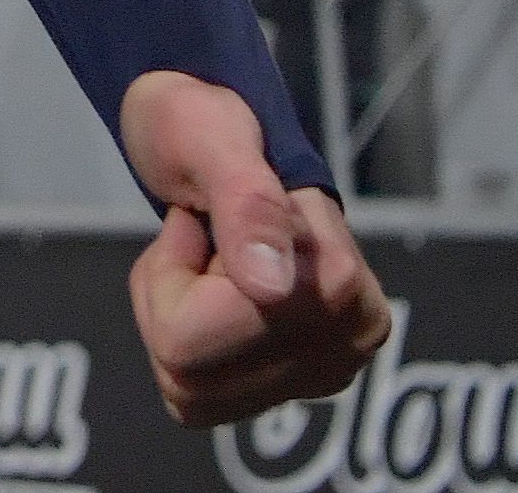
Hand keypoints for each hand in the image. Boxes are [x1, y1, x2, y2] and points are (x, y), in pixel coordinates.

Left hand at [122, 71, 388, 427]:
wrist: (206, 130)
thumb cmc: (204, 124)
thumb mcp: (211, 141)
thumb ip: (248, 207)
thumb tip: (274, 290)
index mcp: (343, 289)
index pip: (201, 338)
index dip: (176, 270)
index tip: (202, 218)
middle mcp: (349, 341)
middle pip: (191, 375)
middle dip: (168, 294)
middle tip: (197, 234)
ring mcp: (324, 368)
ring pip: (189, 391)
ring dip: (169, 313)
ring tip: (204, 255)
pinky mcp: (293, 383)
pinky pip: (196, 394)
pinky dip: (180, 339)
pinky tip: (208, 288)